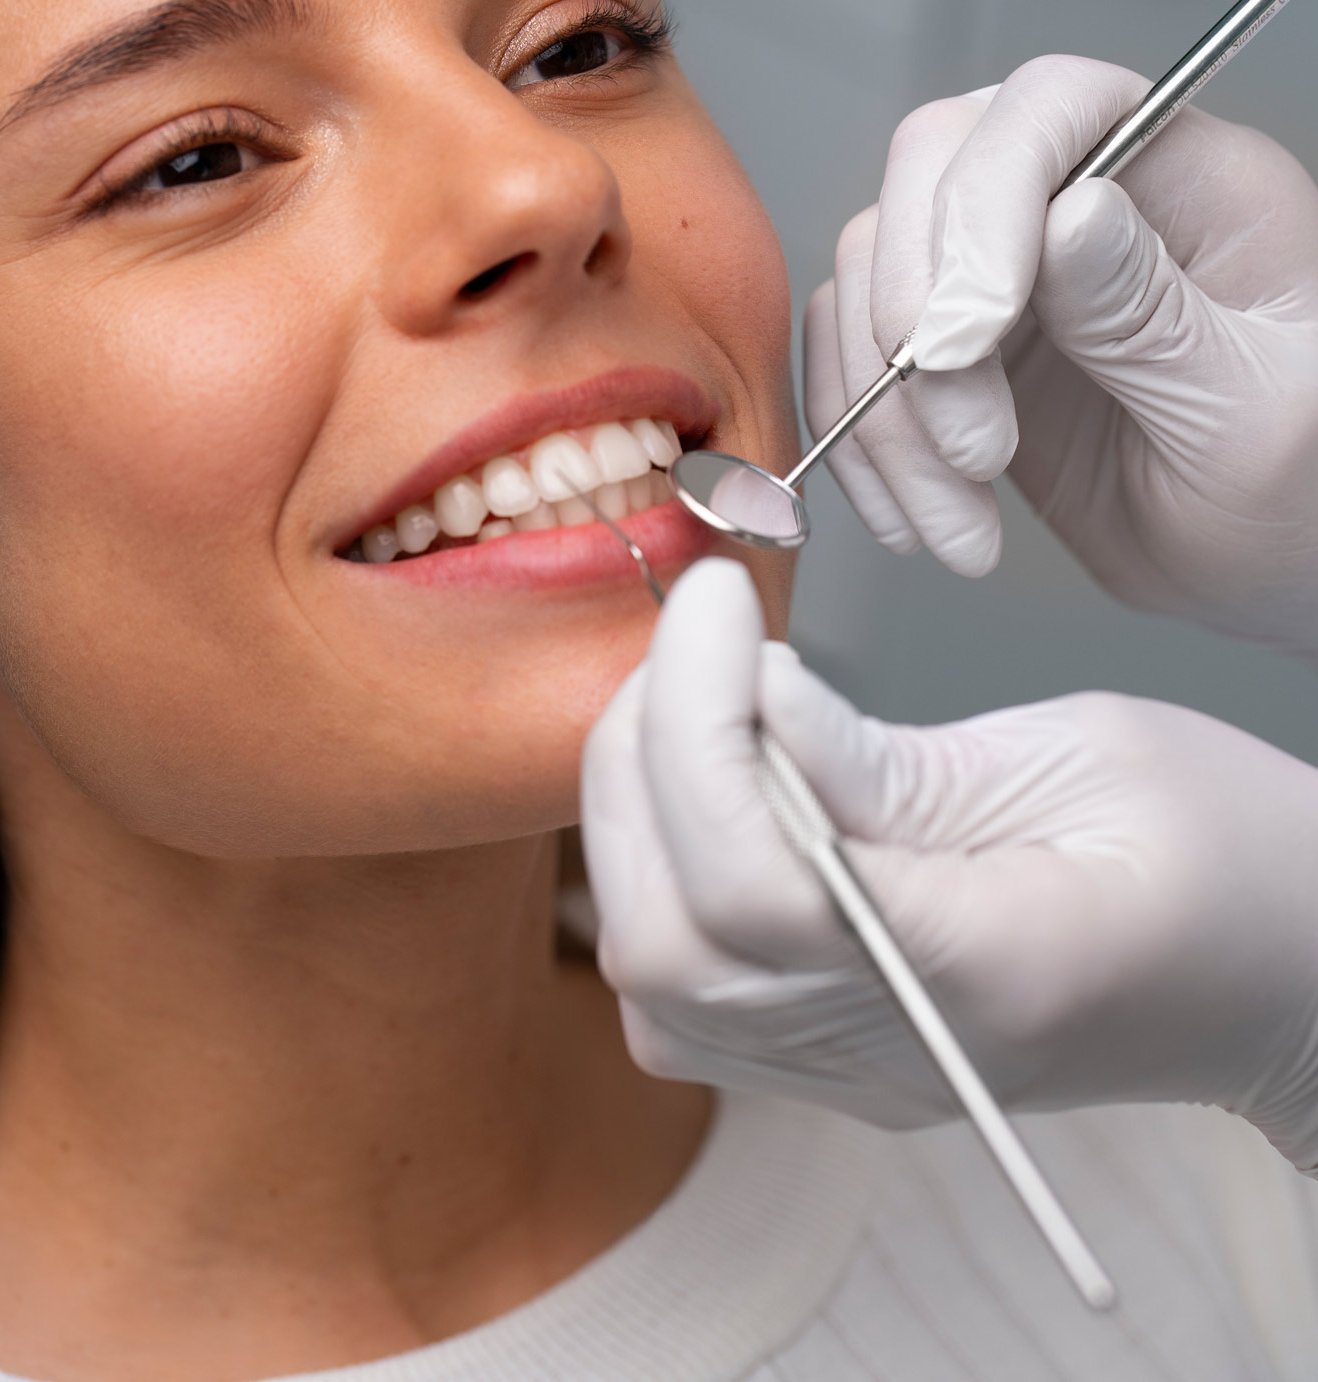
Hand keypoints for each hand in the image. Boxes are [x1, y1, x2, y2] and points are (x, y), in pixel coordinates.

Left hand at [582, 559, 1317, 1172]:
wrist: (1276, 978)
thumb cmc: (1227, 856)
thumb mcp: (1086, 758)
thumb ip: (892, 758)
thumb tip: (749, 700)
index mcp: (989, 971)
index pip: (759, 883)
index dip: (699, 727)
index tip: (716, 605)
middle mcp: (895, 1050)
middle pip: (671, 941)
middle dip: (647, 757)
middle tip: (695, 637)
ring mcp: (851, 1072)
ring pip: (651, 975)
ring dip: (635, 812)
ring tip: (689, 698)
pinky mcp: (825, 1056)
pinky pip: (676, 991)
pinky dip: (654, 870)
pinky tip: (700, 783)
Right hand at [806, 56, 1317, 656]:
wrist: (1257, 569)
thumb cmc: (1295, 487)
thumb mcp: (1251, 409)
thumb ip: (1154, 313)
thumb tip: (1065, 216)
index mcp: (1181, 183)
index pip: (1046, 114)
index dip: (982, 210)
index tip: (969, 341)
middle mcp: (1074, 211)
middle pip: (922, 190)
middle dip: (917, 335)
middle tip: (974, 452)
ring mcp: (1001, 289)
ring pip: (869, 294)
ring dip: (885, 422)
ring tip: (958, 519)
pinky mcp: (951, 366)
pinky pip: (853, 373)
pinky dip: (860, 452)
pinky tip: (917, 518)